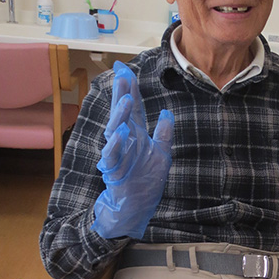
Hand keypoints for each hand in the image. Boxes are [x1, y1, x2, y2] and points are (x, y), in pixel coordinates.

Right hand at [91, 61, 174, 239]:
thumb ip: (162, 134)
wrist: (132, 209)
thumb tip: (165, 113)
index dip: (129, 89)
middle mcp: (125, 143)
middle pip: (121, 114)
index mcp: (136, 136)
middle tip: (121, 75)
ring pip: (115, 132)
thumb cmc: (144, 182)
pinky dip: (116, 145)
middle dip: (121, 95)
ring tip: (124, 100)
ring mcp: (118, 156)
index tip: (125, 69)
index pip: (132, 108)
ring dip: (119, 116)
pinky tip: (121, 133)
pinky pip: (112, 156)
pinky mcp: (114, 172)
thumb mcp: (160, 155)